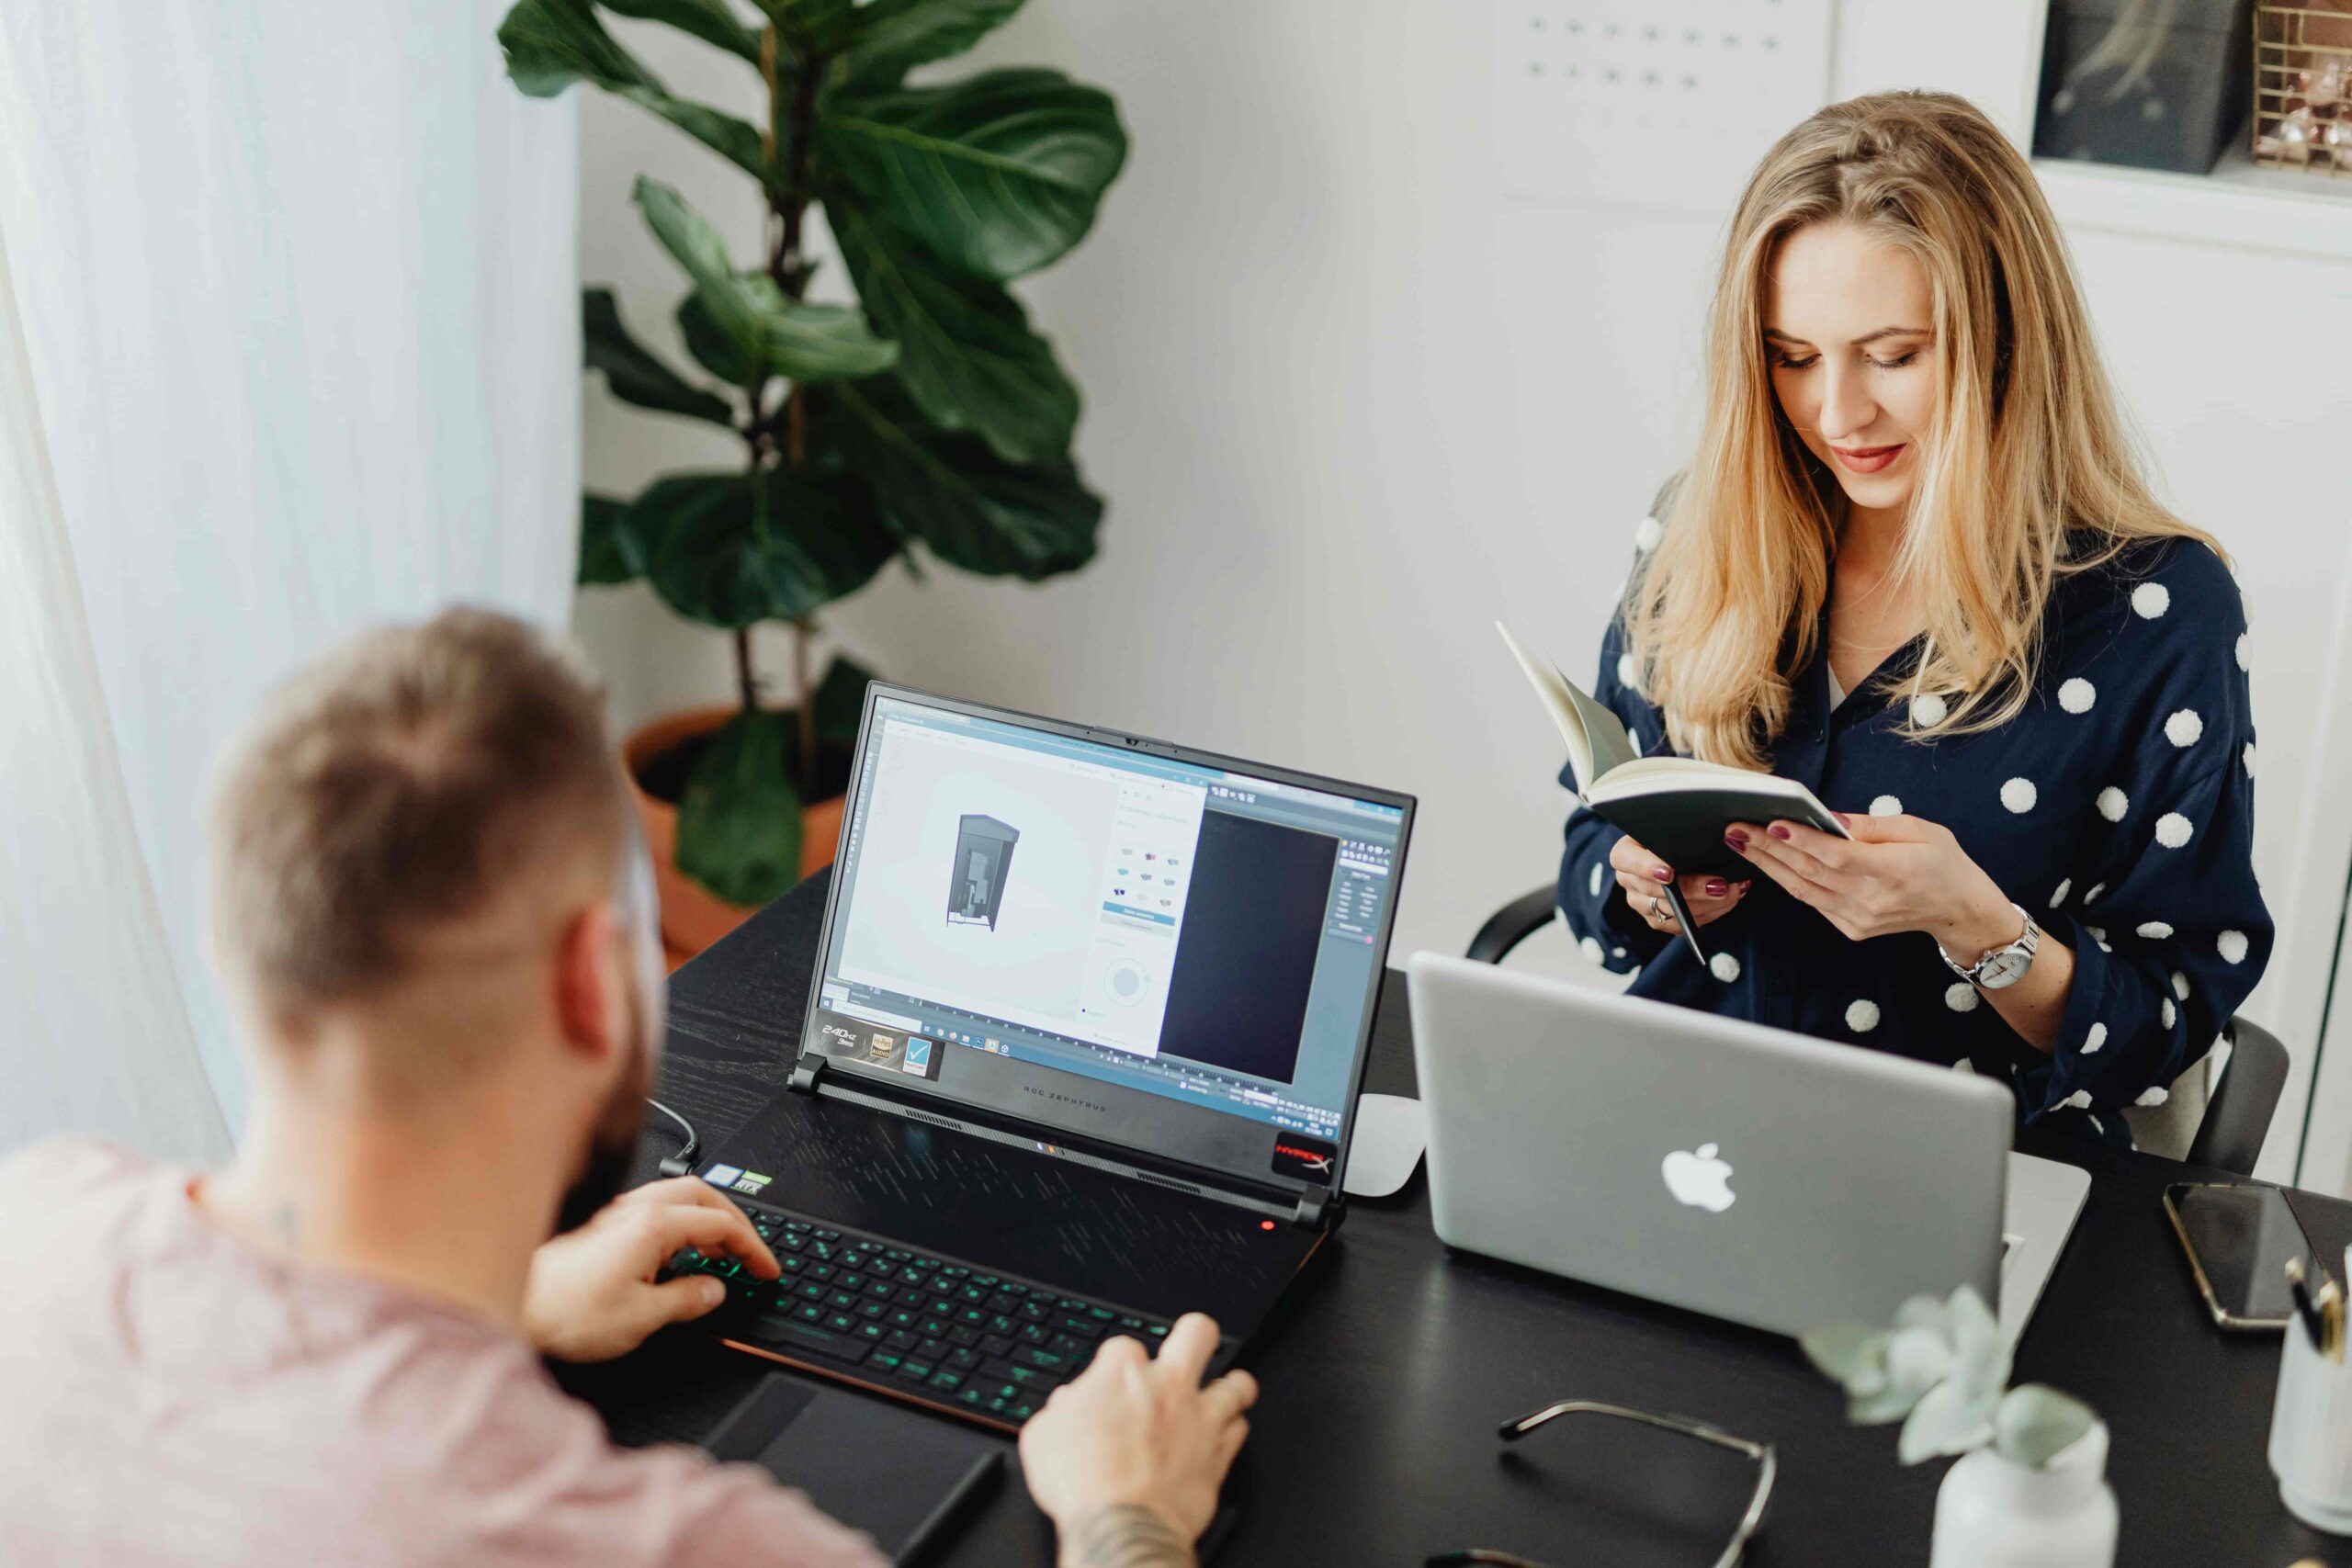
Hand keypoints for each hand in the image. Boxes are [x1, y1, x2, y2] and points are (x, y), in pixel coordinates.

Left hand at [522, 1176, 778, 1361]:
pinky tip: (676, 1255)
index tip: (767, 1269)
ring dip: (706, 1218)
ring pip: (677, 1197)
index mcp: (652, 1226)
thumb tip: (712, 1290)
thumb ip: (686, 1299)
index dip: (753, 1247)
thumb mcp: (641, 1318)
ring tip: (719, 1252)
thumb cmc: (564, 1314)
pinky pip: (654, 1211)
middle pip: (702, 1193)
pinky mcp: (601, 1228)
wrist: (512, 1313)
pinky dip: (680, 1225)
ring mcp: (615, 1215)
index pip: (721, 1223)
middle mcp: (633, 1211)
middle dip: (734, 1219)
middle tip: (751, 1251)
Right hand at [1018, 1313, 1255, 1561]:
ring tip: (1222, 1389)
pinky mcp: (1219, 1454)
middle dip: (1195, 1334)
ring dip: (1230, 1385)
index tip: (1112, 1379)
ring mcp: (1200, 1418)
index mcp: (1122, 1373)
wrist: (1121, 1525)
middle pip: (1198, 1333)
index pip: (1124, 1345)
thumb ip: (1061, 1411)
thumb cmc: (1082, 1483)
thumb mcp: (1043, 1437)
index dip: (1117, 1363)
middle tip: (1189, 1345)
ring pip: (1236, 1383)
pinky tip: (1222, 1435)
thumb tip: (1066, 1405)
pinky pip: (1239, 1429)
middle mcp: (1168, 1386)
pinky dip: (1232, 1430)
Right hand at [1609, 832, 1748, 932]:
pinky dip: (1708, 914)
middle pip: (1652, 891)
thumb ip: (1682, 831)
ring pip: (1669, 912)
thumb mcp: (1674, 826)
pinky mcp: (1657, 920)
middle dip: (1690, 889)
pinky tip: (1729, 901)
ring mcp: (1641, 903)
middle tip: (1719, 885)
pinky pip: (1681, 925)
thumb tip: (1715, 837)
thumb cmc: (1676, 834)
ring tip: (1733, 892)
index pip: (1624, 859)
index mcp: (1625, 853)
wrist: (1678, 851)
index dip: (1645, 867)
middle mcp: (1628, 880)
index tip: (1670, 872)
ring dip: (1705, 905)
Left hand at [1724, 811, 2012, 949]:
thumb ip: (1872, 826)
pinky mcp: (1851, 928)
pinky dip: (1787, 879)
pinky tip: (1766, 861)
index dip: (1802, 841)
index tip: (1772, 824)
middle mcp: (1871, 900)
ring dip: (1767, 864)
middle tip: (1736, 826)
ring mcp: (1858, 919)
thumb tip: (1830, 818)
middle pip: (1809, 872)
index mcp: (1892, 871)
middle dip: (1768, 848)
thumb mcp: (1919, 830)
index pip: (1837, 856)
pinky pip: (1812, 900)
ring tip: (1739, 841)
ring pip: (1803, 889)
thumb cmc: (1942, 863)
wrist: (1959, 911)